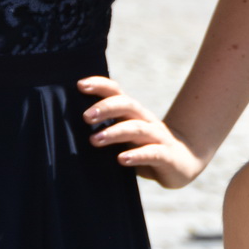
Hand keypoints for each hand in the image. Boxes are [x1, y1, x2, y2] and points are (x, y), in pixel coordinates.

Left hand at [78, 76, 208, 188]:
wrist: (183, 163)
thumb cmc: (144, 149)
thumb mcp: (124, 137)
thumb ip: (105, 131)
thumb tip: (65, 129)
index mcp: (134, 114)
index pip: (117, 93)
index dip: (101, 85)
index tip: (80, 85)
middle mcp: (146, 121)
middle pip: (128, 105)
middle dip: (106, 108)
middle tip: (85, 117)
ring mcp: (158, 137)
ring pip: (137, 128)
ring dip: (115, 132)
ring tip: (94, 140)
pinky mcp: (167, 156)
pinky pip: (152, 153)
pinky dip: (137, 155)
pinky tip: (122, 159)